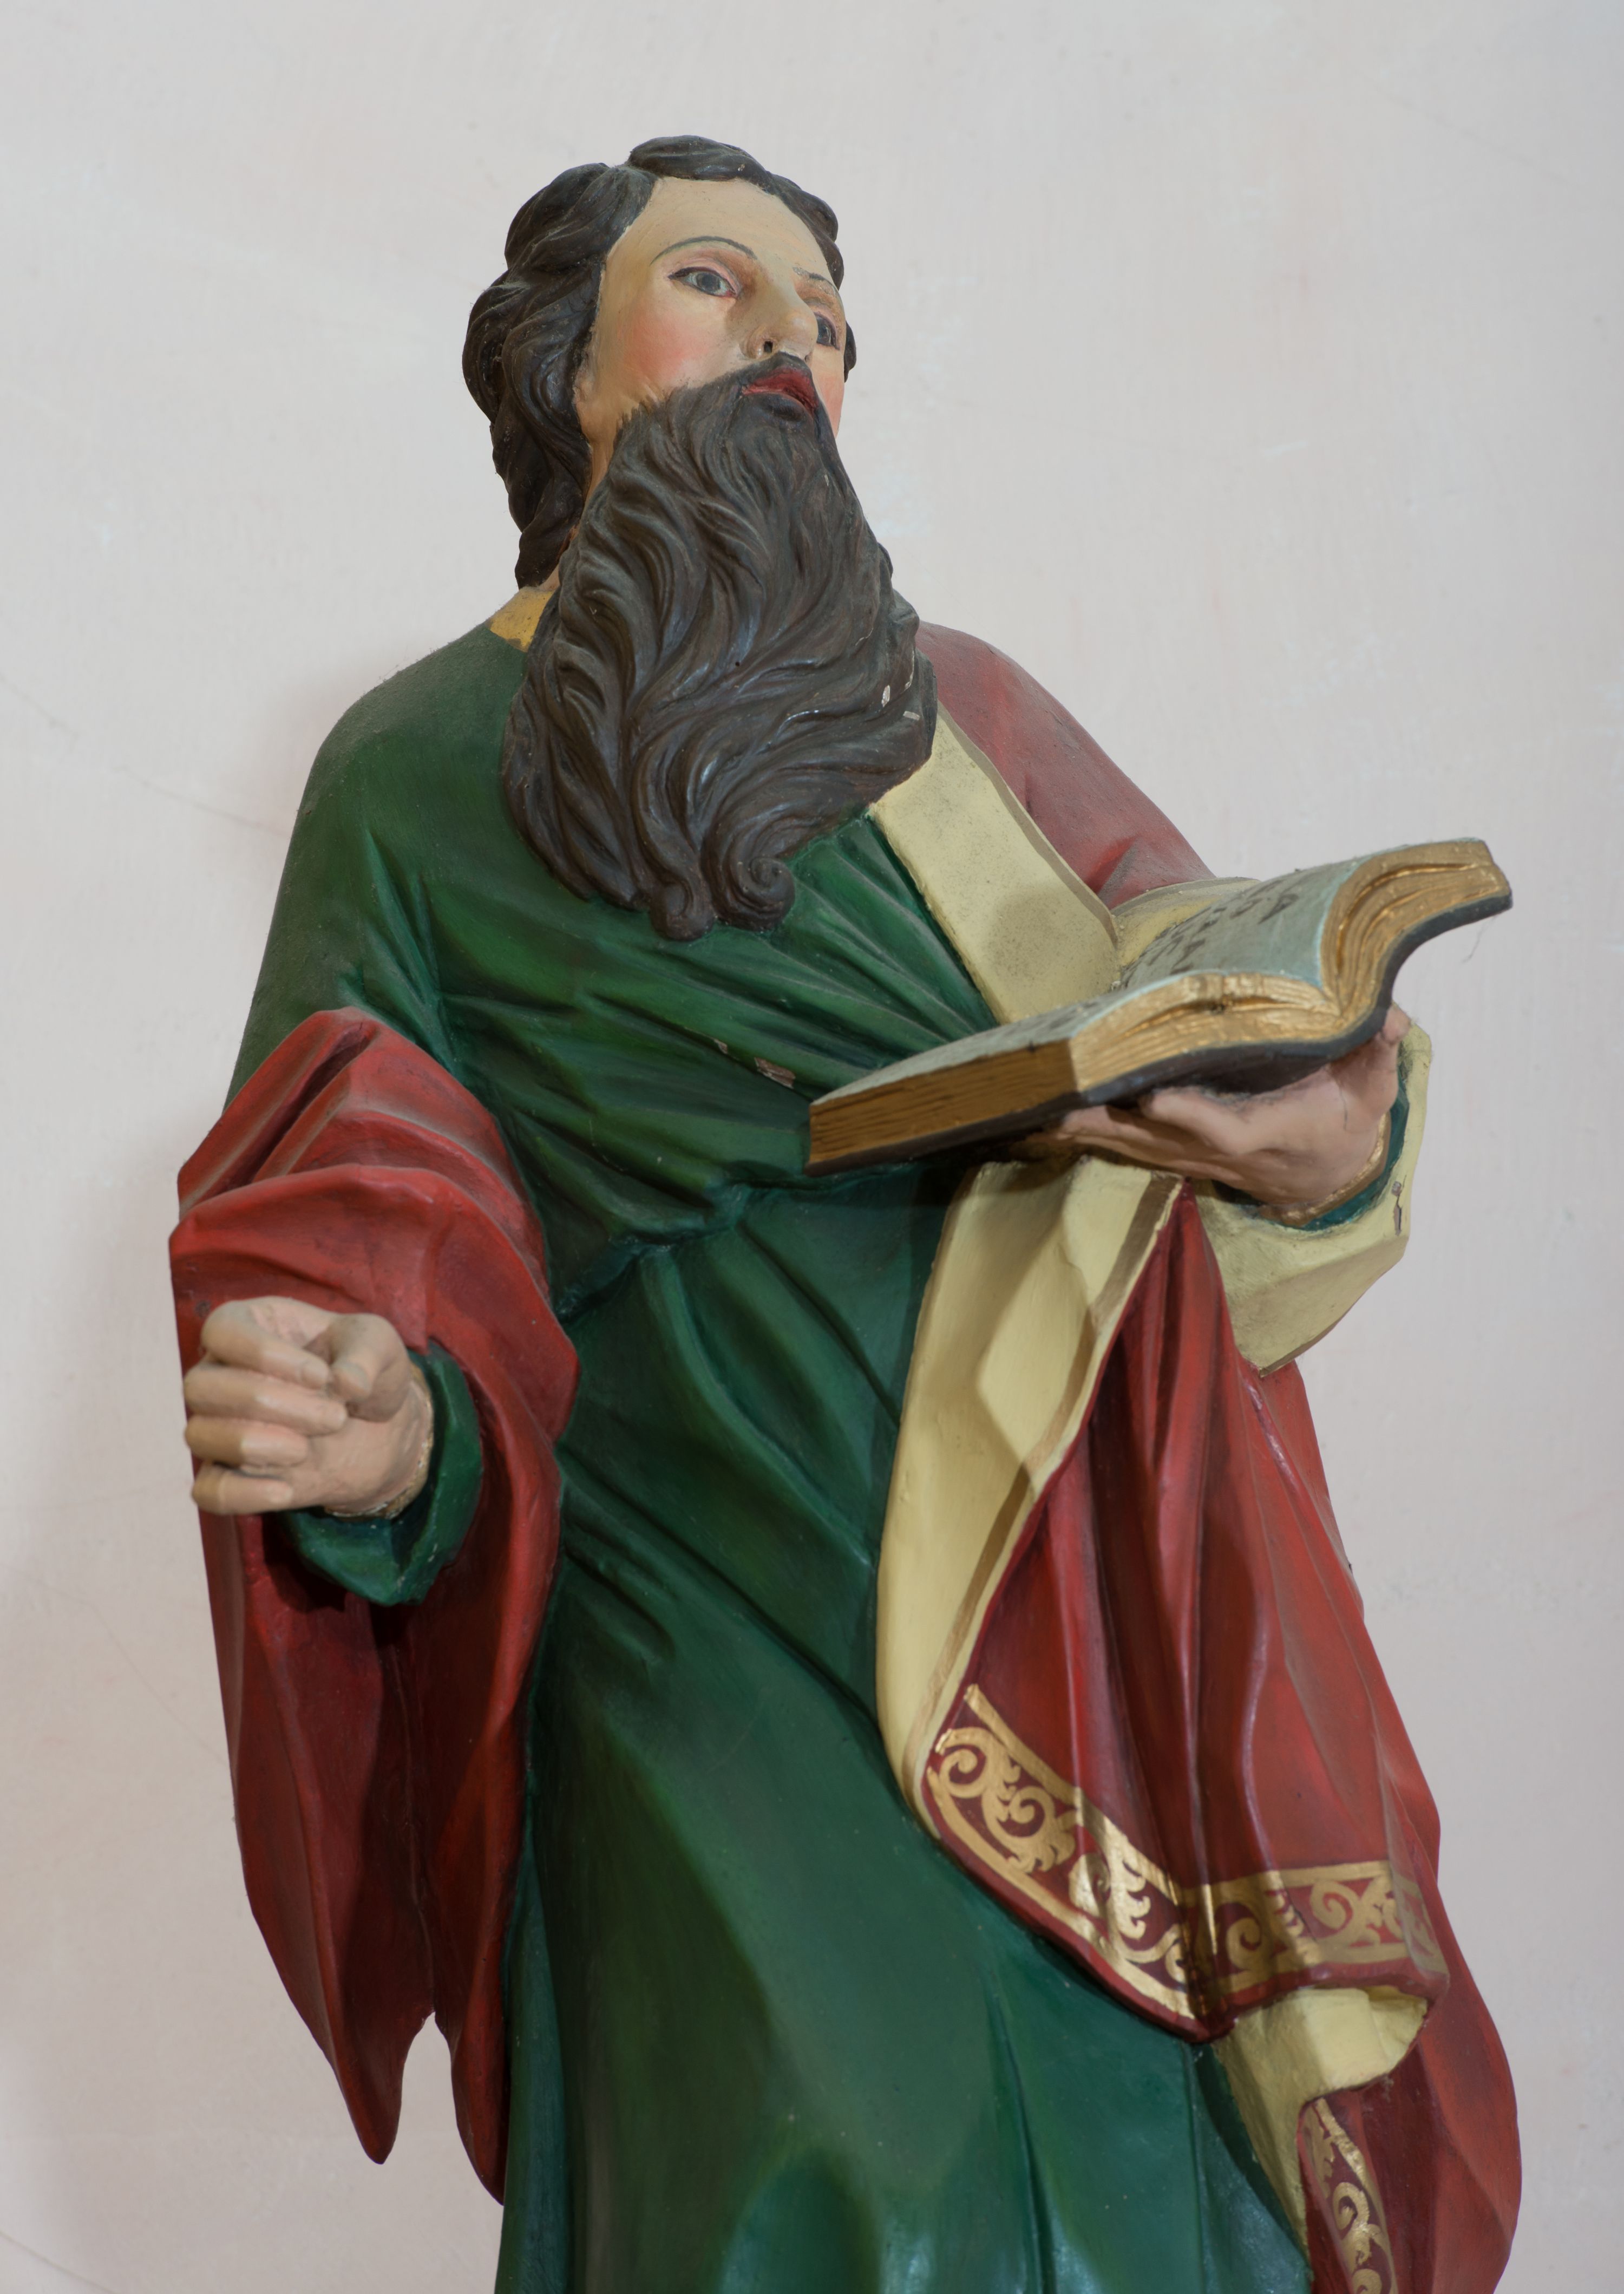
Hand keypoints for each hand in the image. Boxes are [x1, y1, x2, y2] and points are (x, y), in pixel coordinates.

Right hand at [183, 1296, 431, 1517]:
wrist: (375, 1424)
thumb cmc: (365, 1367)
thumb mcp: (378, 1346)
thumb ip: (366, 1356)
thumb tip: (347, 1382)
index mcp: (248, 1326)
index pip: (221, 1331)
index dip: (264, 1354)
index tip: (321, 1376)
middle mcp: (220, 1373)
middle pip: (201, 1386)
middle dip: (266, 1403)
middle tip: (333, 1417)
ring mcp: (219, 1425)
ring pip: (199, 1435)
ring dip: (254, 1444)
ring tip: (308, 1448)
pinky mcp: (231, 1473)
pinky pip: (209, 1490)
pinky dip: (242, 1494)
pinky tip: (284, 1492)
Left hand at [1019, 1006, 1408, 1210]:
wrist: (1327, 1177)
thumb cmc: (1345, 1121)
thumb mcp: (1372, 1090)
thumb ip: (1375, 1052)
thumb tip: (1387, 1014)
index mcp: (1265, 1132)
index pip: (1224, 1129)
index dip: (1190, 1117)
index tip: (1154, 1098)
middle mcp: (1217, 1150)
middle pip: (1155, 1141)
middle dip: (1108, 1124)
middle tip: (1059, 1104)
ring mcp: (1190, 1156)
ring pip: (1129, 1147)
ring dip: (1083, 1131)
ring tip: (1033, 1111)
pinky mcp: (1173, 1153)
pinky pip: (1122, 1146)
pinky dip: (1084, 1134)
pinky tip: (1039, 1121)